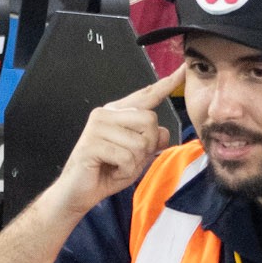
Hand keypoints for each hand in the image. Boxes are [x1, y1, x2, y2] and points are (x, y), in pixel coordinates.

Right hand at [46, 65, 182, 216]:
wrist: (78, 192)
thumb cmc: (106, 173)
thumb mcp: (136, 157)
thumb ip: (151, 142)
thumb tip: (165, 133)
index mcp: (117, 113)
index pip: (145, 96)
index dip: (165, 84)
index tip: (183, 69)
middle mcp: (106, 114)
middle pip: (150, 121)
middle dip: (148, 146)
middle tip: (130, 160)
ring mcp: (97, 126)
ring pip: (139, 143)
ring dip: (134, 163)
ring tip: (117, 167)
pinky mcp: (92, 143)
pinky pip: (126, 157)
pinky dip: (124, 171)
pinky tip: (111, 171)